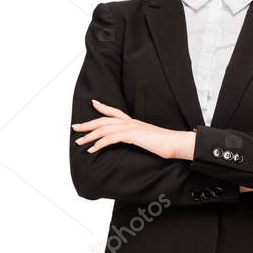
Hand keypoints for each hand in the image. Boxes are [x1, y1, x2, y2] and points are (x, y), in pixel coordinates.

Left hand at [72, 99, 193, 159]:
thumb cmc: (167, 143)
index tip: (93, 103)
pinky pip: (110, 138)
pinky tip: (92, 149)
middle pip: (104, 120)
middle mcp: (131, 122)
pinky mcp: (132, 135)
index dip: (103, 107)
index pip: (115, 112)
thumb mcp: (149, 140)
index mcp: (134, 122)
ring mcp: (131, 127)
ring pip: (104, 129)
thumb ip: (140, 139)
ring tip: (79, 141)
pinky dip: (99, 144)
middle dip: (88, 124)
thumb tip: (136, 143)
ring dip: (89, 136)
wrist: (176, 142)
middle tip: (75, 127)